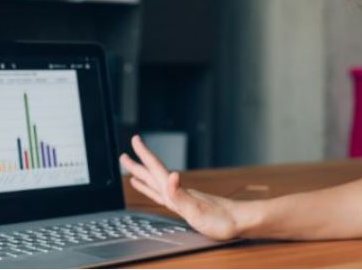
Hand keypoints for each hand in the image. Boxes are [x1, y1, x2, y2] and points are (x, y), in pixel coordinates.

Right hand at [120, 135, 241, 240]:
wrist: (237, 222)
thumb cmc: (220, 219)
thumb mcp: (197, 210)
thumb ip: (180, 194)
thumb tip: (171, 176)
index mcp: (176, 191)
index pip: (156, 169)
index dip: (144, 155)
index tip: (134, 140)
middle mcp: (177, 191)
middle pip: (154, 174)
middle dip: (138, 164)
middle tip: (123, 155)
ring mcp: (181, 198)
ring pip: (157, 184)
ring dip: (144, 176)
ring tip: (132, 171)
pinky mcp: (186, 206)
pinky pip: (164, 195)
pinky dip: (156, 191)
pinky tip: (157, 189)